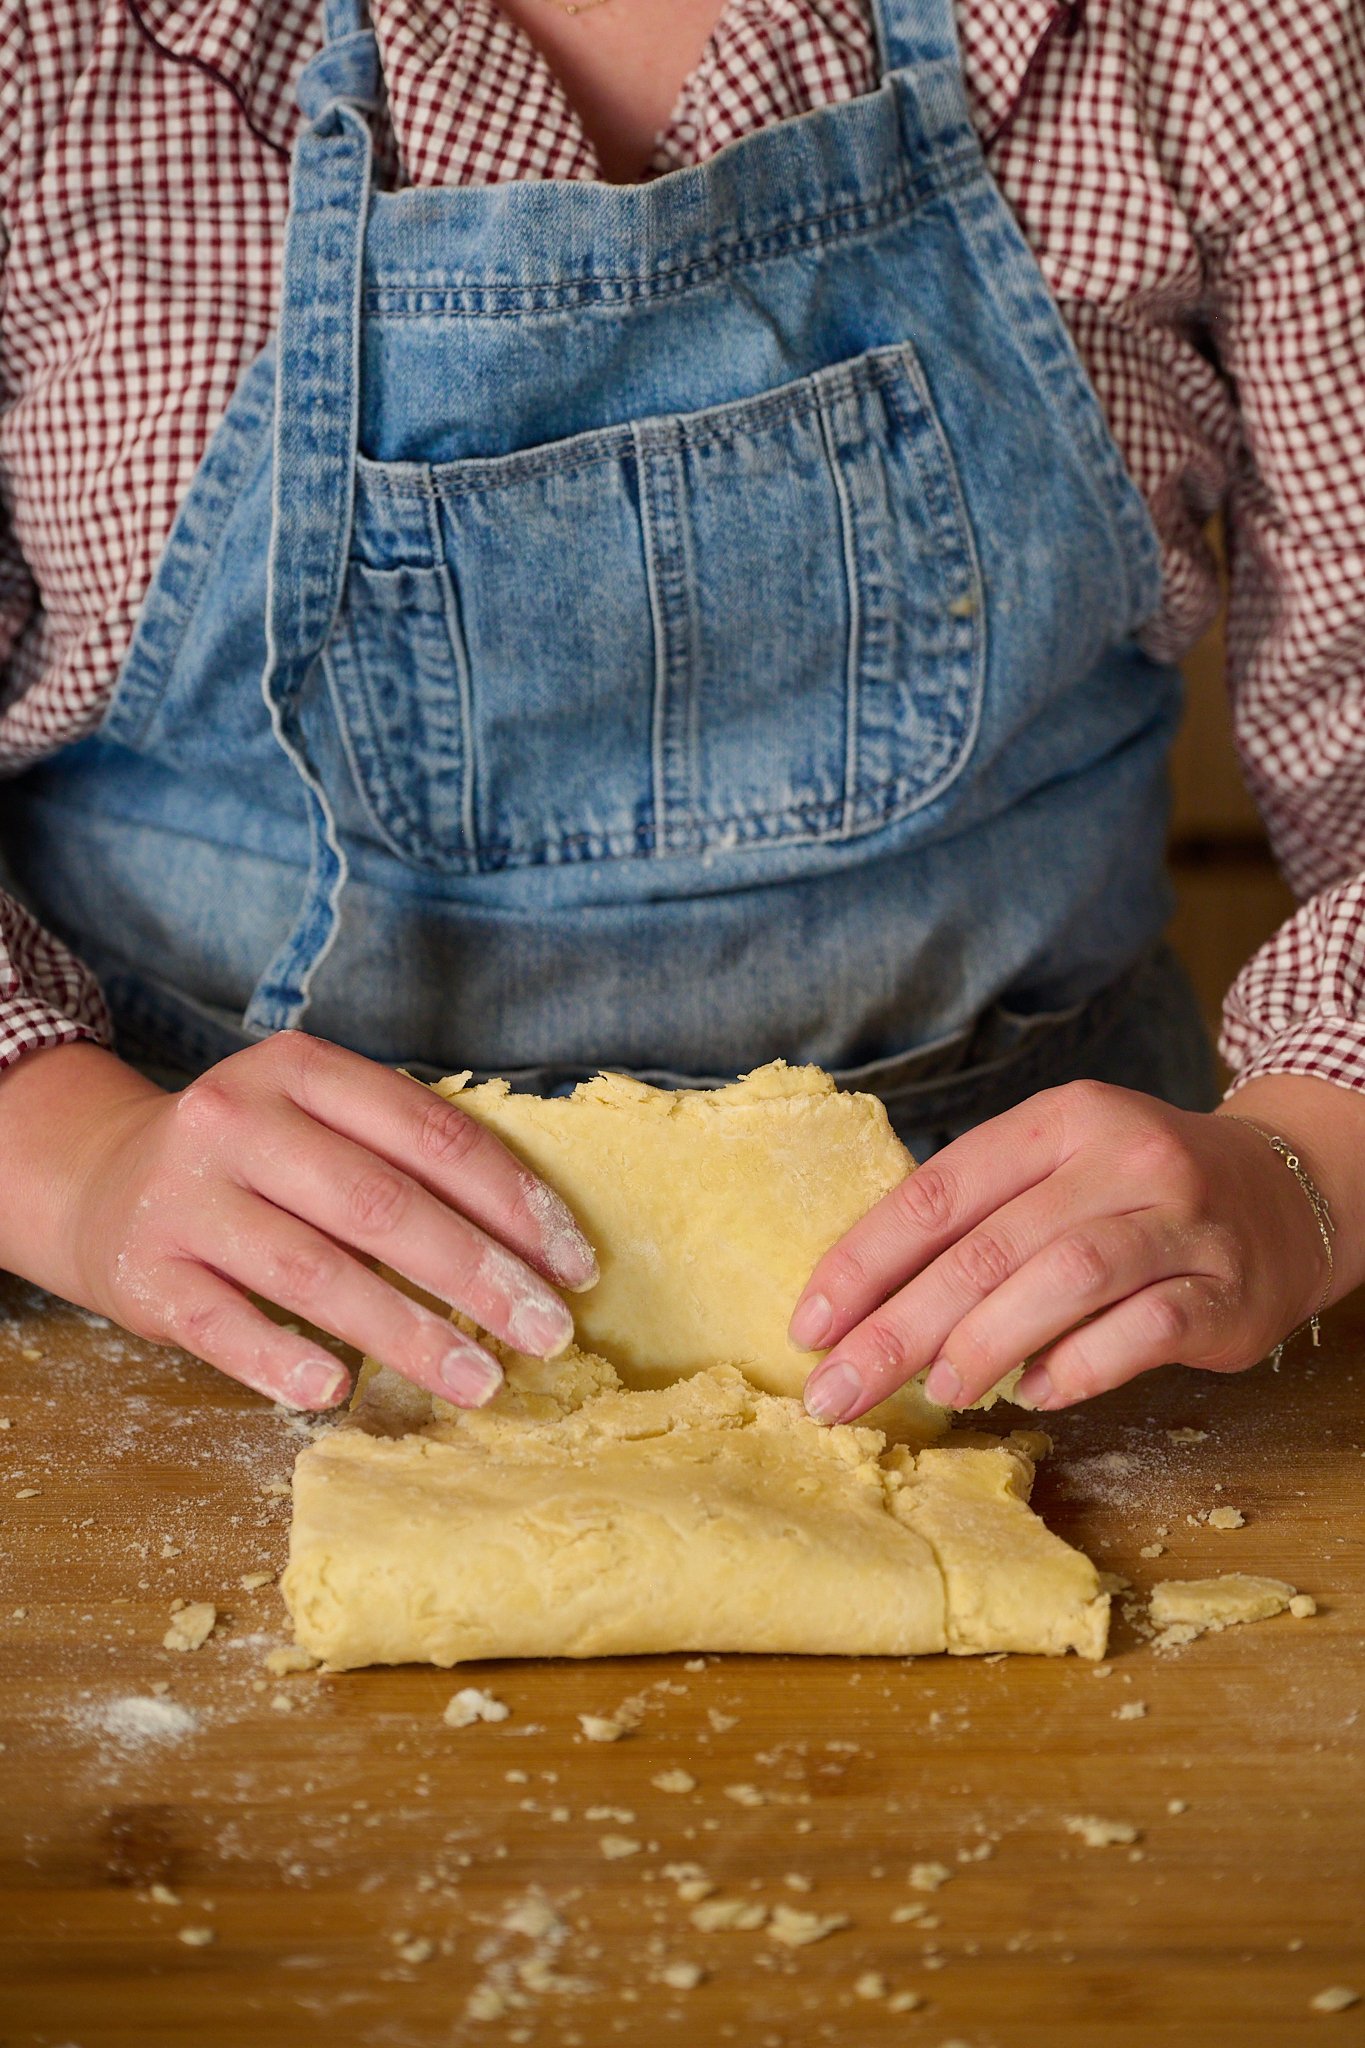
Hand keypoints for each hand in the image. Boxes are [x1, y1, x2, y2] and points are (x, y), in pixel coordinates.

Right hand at [0, 1035, 595, 1411]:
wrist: (97, 1179)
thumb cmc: (252, 1160)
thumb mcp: (317, 1119)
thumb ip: (404, 1153)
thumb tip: (537, 1240)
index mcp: (301, 1070)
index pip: (430, 1134)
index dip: (514, 1202)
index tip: (574, 1265)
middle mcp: (238, 1121)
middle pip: (382, 1205)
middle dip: (479, 1276)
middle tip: (548, 1334)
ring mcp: (185, 1196)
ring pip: (315, 1273)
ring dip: (409, 1335)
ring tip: (481, 1382)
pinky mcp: (144, 1273)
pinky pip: (223, 1325)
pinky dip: (282, 1360)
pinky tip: (338, 1390)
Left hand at [790, 1078, 1340, 1419]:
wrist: (1287, 1190)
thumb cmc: (1137, 1192)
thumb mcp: (1057, 1169)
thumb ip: (978, 1218)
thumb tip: (863, 1303)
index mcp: (1059, 1120)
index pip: (938, 1192)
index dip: (865, 1263)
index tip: (809, 1326)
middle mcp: (1122, 1158)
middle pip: (989, 1247)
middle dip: (899, 1327)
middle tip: (838, 1392)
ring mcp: (1179, 1222)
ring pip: (1065, 1280)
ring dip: (985, 1344)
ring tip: (937, 1393)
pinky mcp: (1224, 1288)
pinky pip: (1142, 1332)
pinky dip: (1079, 1367)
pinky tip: (1035, 1394)